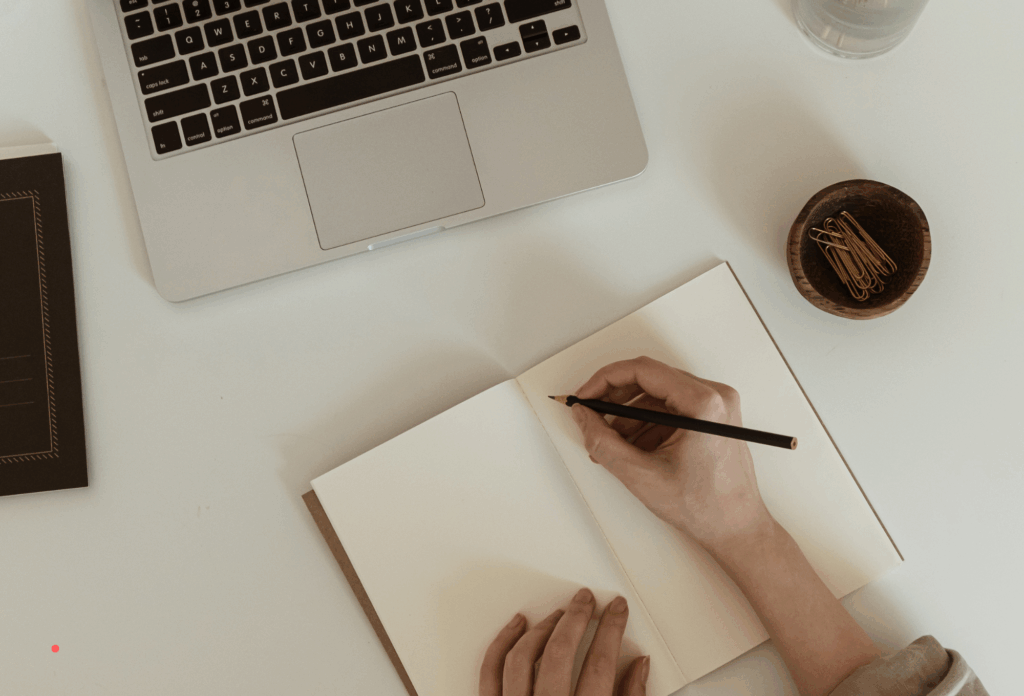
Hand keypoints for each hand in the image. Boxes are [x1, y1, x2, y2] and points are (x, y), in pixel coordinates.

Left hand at [480, 588, 648, 695]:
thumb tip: (639, 667)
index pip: (599, 664)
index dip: (611, 630)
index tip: (617, 609)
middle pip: (560, 652)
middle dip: (575, 618)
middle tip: (585, 600)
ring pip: (523, 657)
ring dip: (542, 629)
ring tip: (558, 614)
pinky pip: (491, 671)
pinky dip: (503, 644)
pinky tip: (517, 625)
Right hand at [570, 356, 772, 552]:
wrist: (736, 530)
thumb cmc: (706, 508)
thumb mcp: (641, 475)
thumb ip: (603, 442)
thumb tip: (583, 416)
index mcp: (704, 404)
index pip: (644, 371)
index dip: (606, 380)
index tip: (586, 395)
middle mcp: (715, 397)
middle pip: (651, 380)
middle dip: (615, 400)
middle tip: (591, 416)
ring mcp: (716, 407)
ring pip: (658, 396)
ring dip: (629, 416)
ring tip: (612, 444)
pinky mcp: (712, 419)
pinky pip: (671, 410)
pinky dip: (647, 425)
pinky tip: (634, 449)